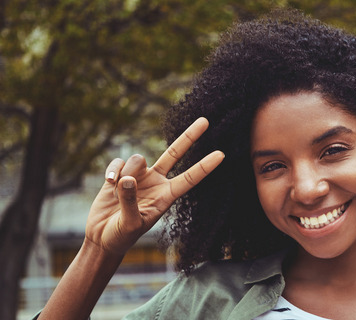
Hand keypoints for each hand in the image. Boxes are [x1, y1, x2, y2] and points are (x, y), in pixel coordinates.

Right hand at [85, 117, 223, 254]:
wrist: (103, 237)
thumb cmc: (121, 236)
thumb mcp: (130, 224)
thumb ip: (130, 202)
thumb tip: (128, 179)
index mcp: (166, 196)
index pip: (189, 179)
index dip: (205, 167)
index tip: (221, 155)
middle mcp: (156, 182)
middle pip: (175, 154)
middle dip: (189, 137)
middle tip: (206, 120)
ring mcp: (139, 176)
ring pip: (138, 159)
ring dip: (126, 171)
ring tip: (116, 190)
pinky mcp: (120, 174)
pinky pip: (119, 162)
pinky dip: (113, 170)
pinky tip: (108, 183)